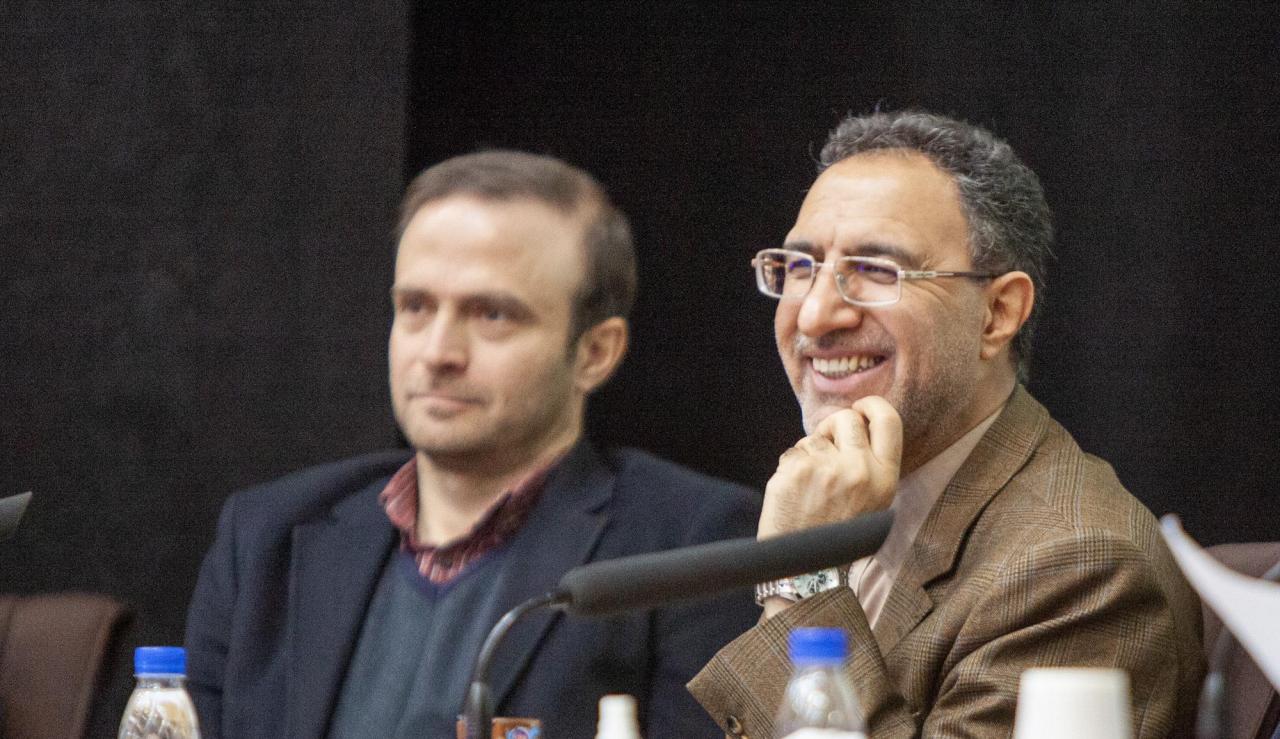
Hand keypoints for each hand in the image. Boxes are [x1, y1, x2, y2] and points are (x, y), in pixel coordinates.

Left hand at [758, 396, 901, 539]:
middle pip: (846, 418)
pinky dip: (791, 466)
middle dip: (833, 427)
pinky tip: (795, 491)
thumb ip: (871, 464)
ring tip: (811, 485)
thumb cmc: (839, 533)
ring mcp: (826, 468)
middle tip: (827, 447)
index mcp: (885, 477)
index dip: (872, 405)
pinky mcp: (796, 469)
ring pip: (815, 437)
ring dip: (810, 452)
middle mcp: (859, 469)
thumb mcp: (874, 502)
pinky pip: (793, 451)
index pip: (888, 420)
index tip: (860, 407)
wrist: (806, 567)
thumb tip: (858, 421)